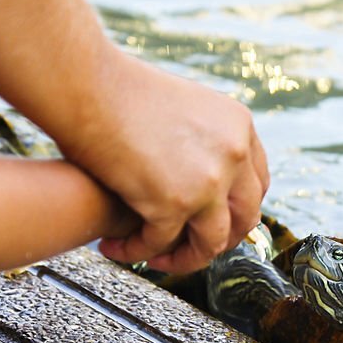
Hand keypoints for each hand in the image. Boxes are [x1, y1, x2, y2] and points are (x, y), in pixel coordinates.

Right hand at [62, 48, 268, 273]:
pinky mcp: (172, 203)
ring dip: (184, 258)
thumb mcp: (188, 108)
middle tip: (189, 250)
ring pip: (211, 242)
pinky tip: (116, 247)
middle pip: (244, 218)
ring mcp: (208, 181)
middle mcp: (234, 155)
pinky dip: (139, 251)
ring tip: (157, 259)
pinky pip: (161, 243)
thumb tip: (211, 176)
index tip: (217, 223)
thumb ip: (208, 141)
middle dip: (219, 241)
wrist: (86, 84)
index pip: (256, 184)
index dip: (237, 210)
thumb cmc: (120, 92)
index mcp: (240, 129)